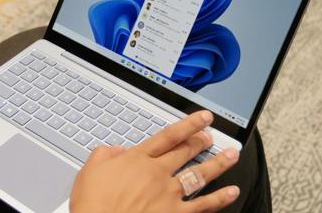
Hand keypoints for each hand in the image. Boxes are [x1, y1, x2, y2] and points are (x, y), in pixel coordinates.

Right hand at [70, 111, 240, 212]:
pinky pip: (203, 205)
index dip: (189, 124)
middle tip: (211, 136)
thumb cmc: (93, 205)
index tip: (203, 118)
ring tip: (232, 155)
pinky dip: (220, 198)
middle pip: (186, 152)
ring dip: (219, 164)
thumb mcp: (89, 171)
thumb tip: (116, 150)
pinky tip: (232, 191)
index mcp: (137, 160)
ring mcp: (169, 194)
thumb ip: (104, 155)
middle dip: (202, 141)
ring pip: (200, 174)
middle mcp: (157, 173)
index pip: (169, 136)